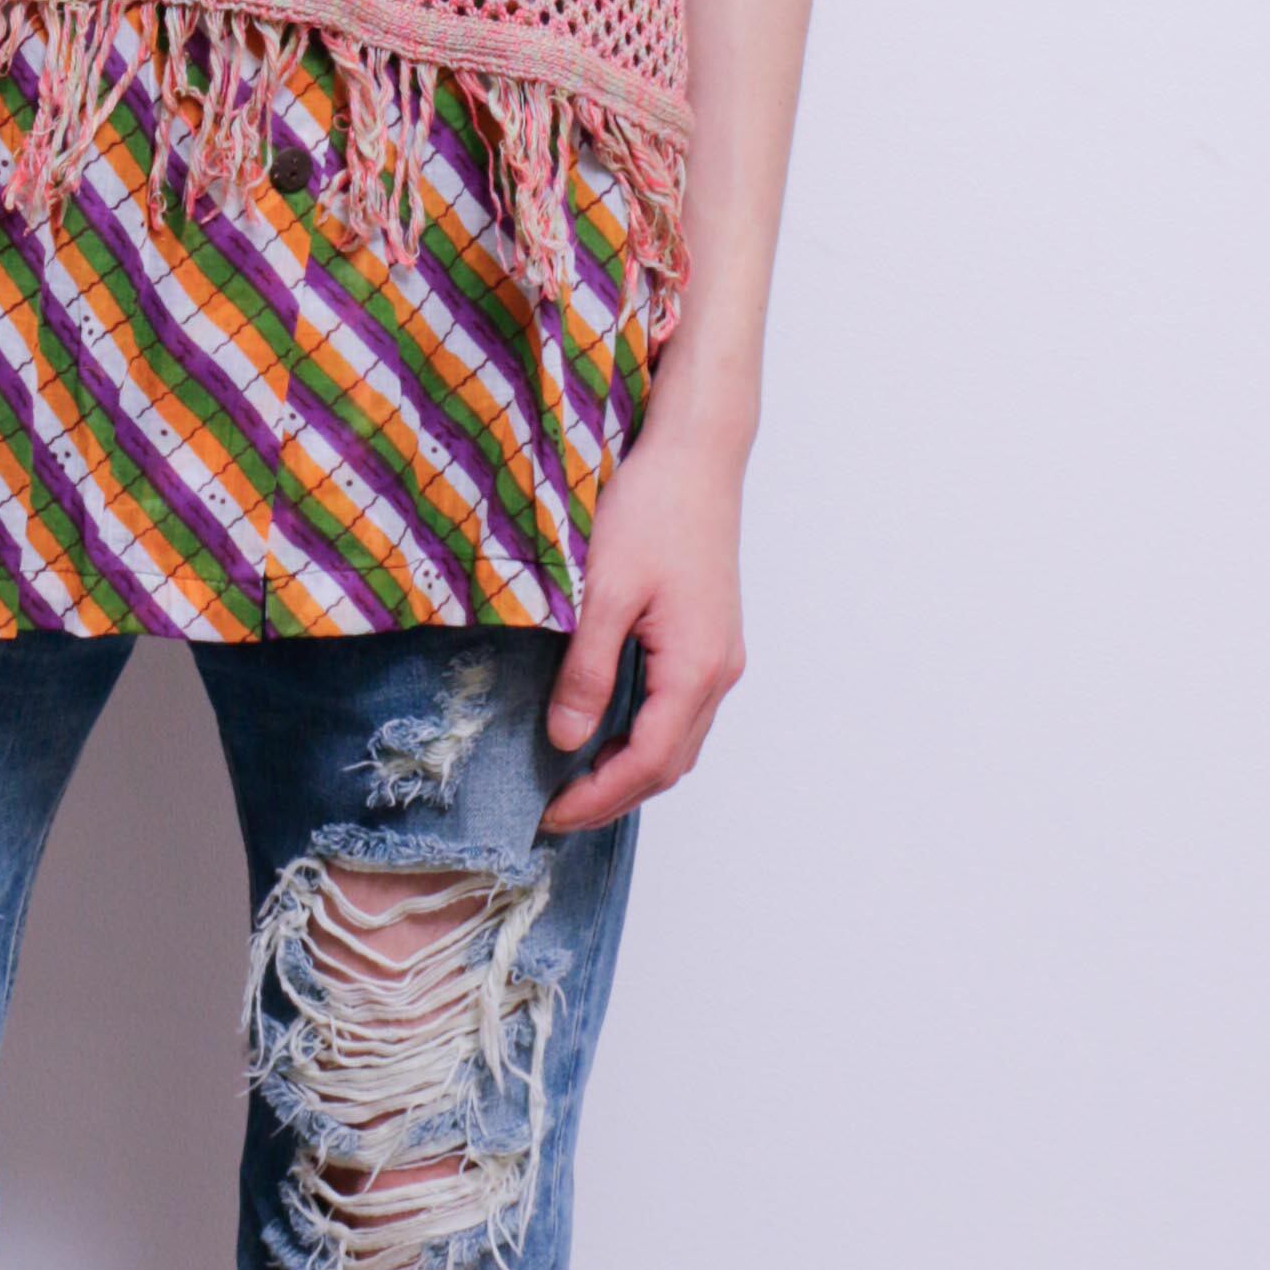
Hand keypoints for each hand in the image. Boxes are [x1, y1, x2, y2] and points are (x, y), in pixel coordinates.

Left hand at [540, 410, 748, 831]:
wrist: (695, 456)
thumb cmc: (652, 509)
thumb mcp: (604, 590)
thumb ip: (588, 670)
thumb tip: (568, 740)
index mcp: (696, 667)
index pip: (648, 763)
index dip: (598, 798)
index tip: (549, 814)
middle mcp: (719, 672)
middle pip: (670, 764)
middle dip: (614, 797)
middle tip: (555, 810)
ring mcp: (720, 656)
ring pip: (679, 742)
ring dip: (631, 771)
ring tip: (574, 782)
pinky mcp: (710, 639)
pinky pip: (681, 711)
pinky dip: (645, 738)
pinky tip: (606, 730)